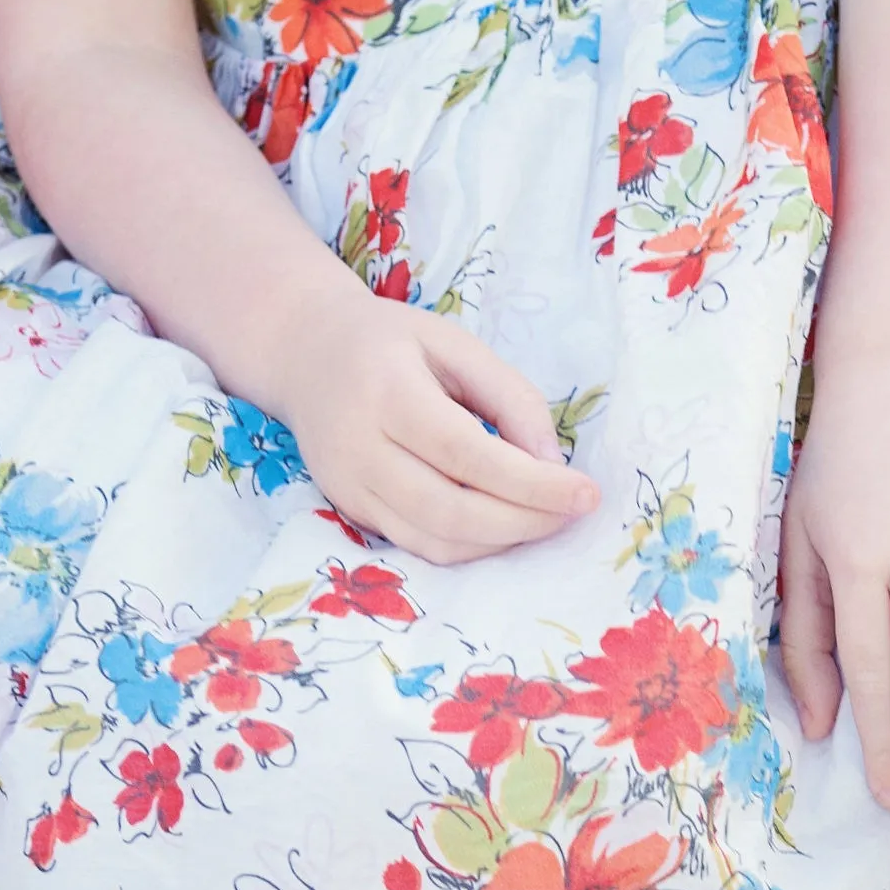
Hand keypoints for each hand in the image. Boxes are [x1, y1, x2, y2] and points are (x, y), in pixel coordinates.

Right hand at [248, 281, 599, 566]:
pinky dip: (469, 546)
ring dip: (499, 543)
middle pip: (450, 510)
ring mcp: (348, 487)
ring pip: (433, 540)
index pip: (467, 455)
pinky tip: (502, 527)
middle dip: (523, 522)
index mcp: (387, 392)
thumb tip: (551, 464)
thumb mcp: (455, 344)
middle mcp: (359, 447)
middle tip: (572, 514)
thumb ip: (509, 397)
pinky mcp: (349, 511)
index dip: (531, 485)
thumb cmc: (389, 343)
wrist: (304, 356)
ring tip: (544, 520)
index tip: (585, 494)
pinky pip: (417, 545)